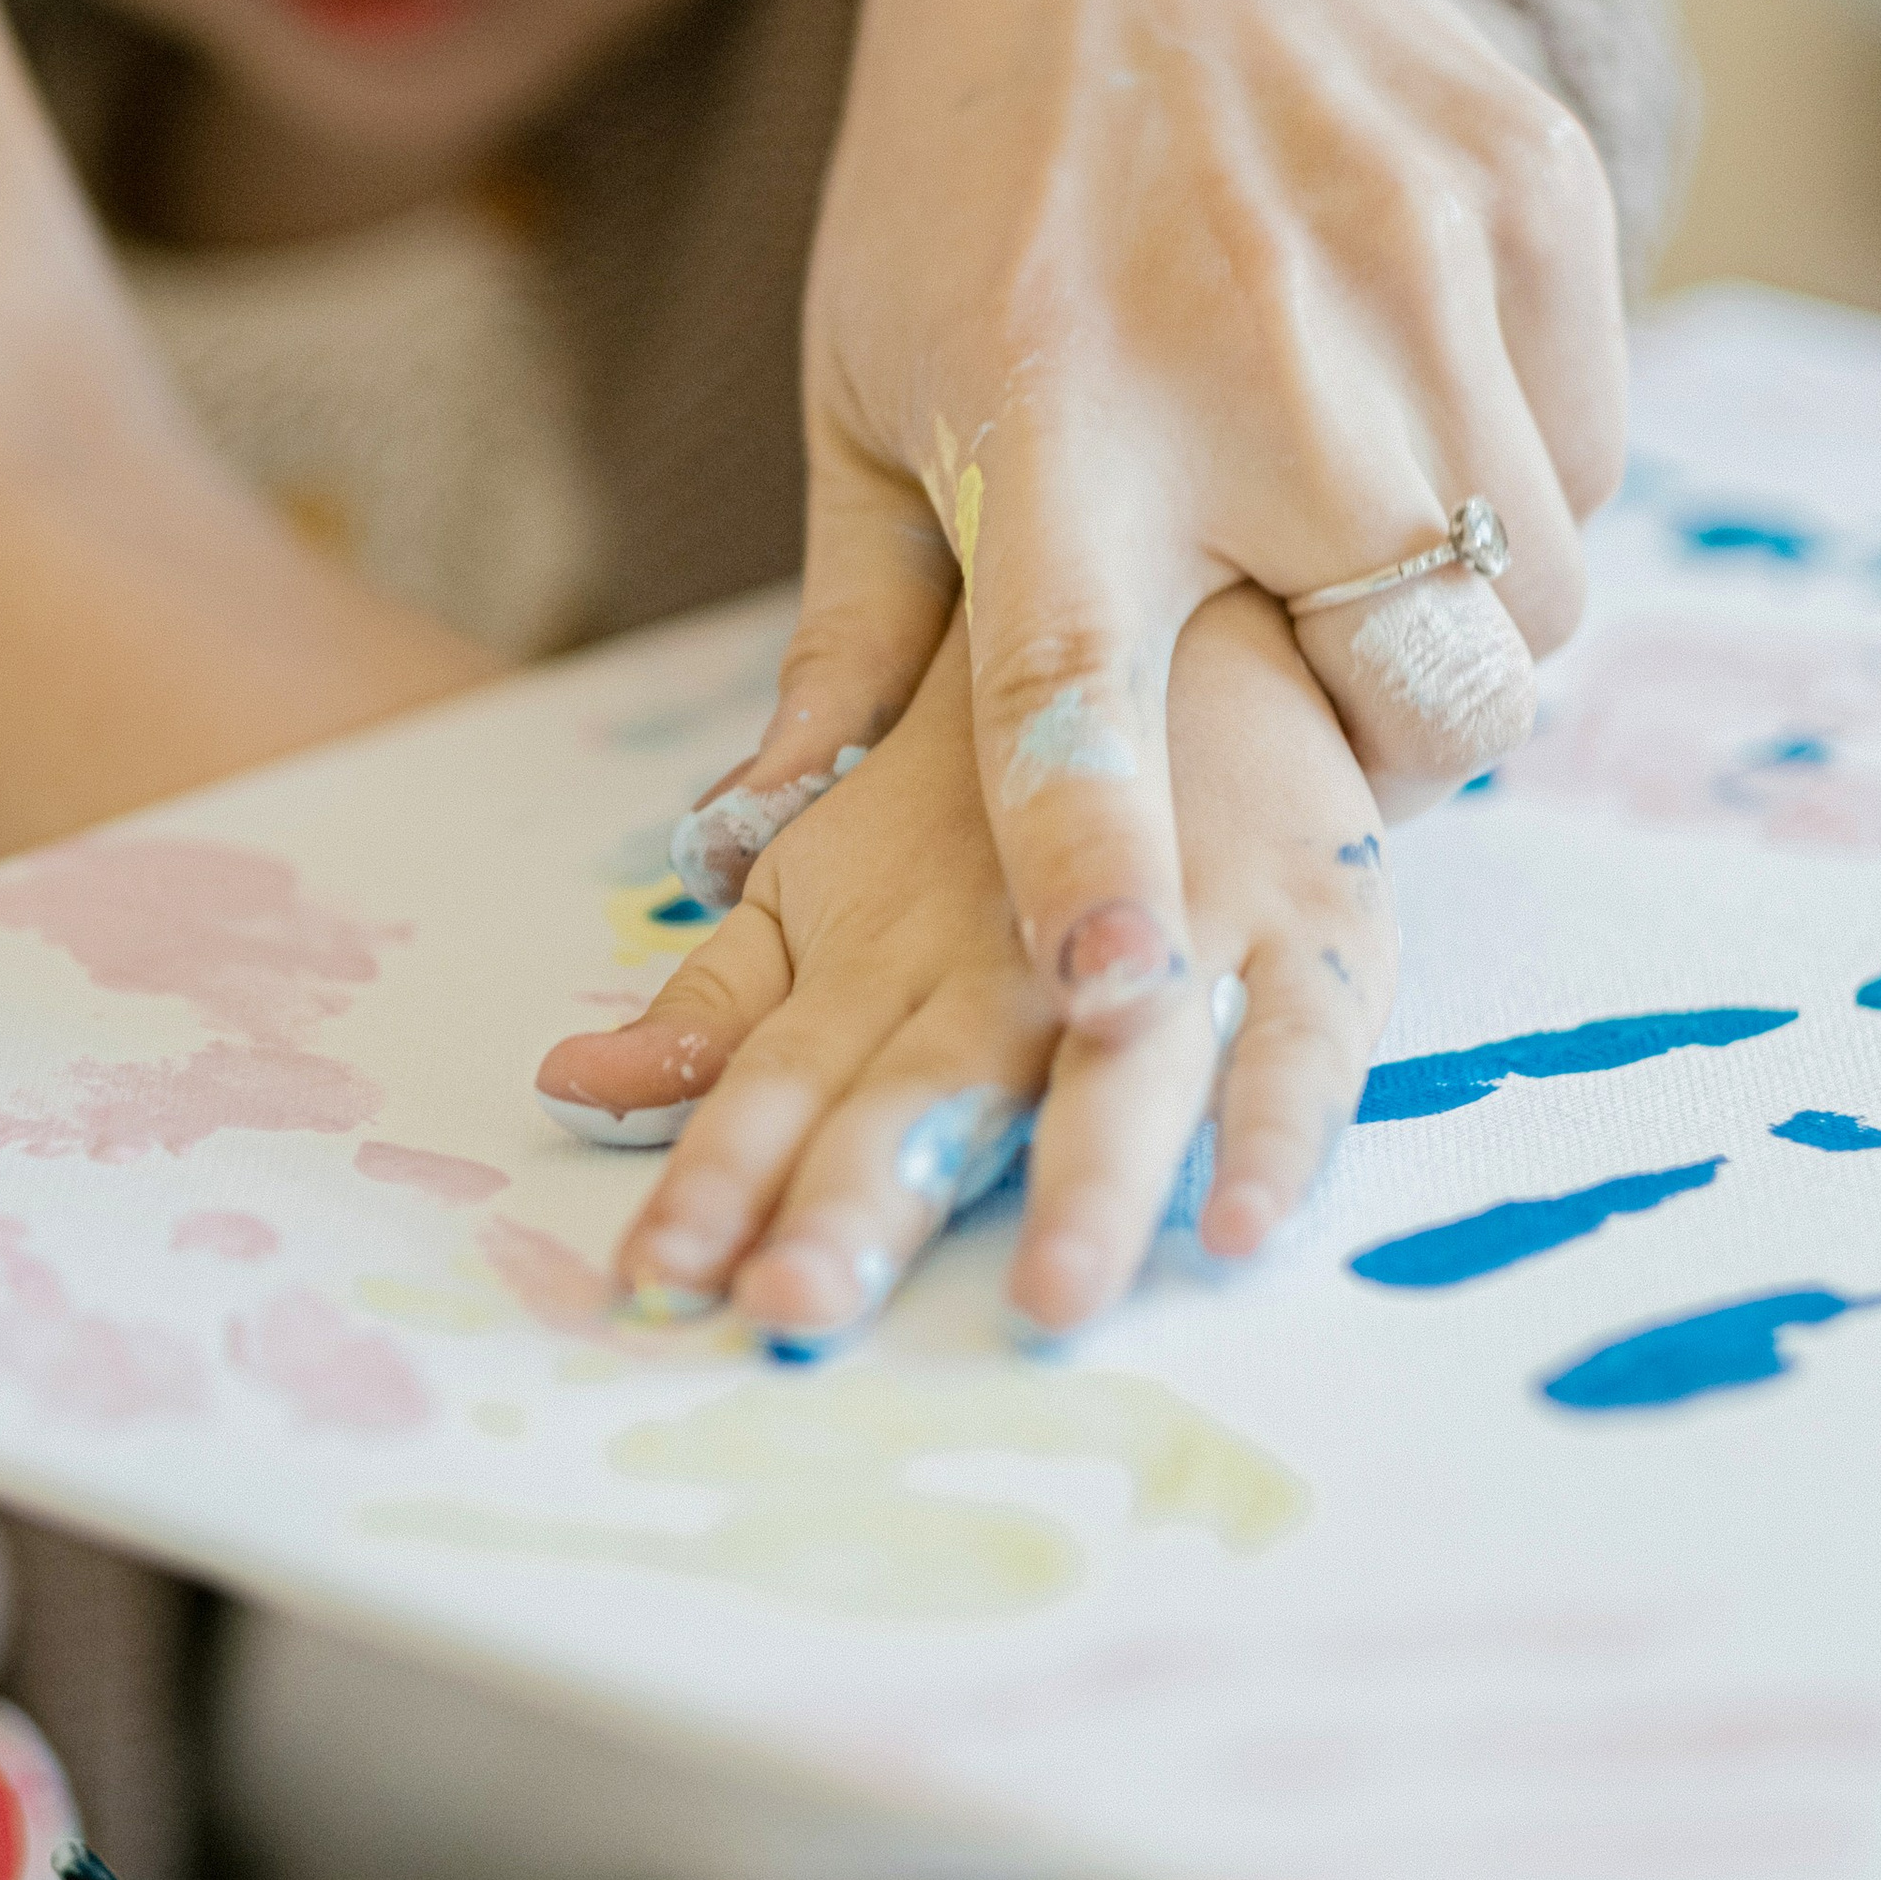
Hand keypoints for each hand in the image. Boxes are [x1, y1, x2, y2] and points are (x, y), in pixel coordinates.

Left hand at [538, 584, 1394, 1340]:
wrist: (1197, 576)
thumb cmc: (977, 758)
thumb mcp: (823, 871)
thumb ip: (721, 1005)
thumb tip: (570, 1087)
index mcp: (880, 940)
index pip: (776, 1075)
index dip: (718, 1173)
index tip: (661, 1276)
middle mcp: (1010, 944)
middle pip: (927, 1086)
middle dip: (863, 1196)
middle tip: (803, 1303)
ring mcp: (1168, 923)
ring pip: (1116, 1067)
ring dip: (1082, 1182)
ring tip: (1047, 1295)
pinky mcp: (1310, 908)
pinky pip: (1302, 1038)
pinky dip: (1279, 1128)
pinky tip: (1247, 1223)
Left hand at [675, 0, 1619, 1051]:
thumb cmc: (956, 173)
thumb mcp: (858, 385)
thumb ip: (848, 633)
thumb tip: (757, 851)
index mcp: (1045, 420)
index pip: (1070, 692)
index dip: (1100, 859)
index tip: (1124, 996)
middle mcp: (1251, 356)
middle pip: (1414, 697)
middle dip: (1385, 769)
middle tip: (1306, 709)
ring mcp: (1419, 268)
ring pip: (1531, 604)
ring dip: (1456, 636)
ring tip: (1343, 545)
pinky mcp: (1534, 198)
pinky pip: (1586, 458)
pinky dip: (1518, 492)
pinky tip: (1402, 404)